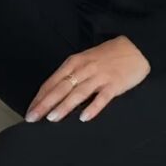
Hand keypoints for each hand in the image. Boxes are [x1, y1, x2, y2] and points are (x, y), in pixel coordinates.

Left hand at [25, 36, 150, 123]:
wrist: (136, 48)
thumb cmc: (107, 56)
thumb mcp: (85, 61)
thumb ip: (71, 75)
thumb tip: (53, 95)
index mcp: (74, 62)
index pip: (52, 82)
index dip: (39, 97)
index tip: (29, 112)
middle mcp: (84, 69)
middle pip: (61, 88)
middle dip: (45, 103)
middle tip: (32, 118)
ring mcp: (99, 76)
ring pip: (78, 93)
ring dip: (64, 106)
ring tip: (52, 118)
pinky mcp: (115, 84)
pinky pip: (102, 98)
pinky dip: (92, 107)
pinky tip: (84, 117)